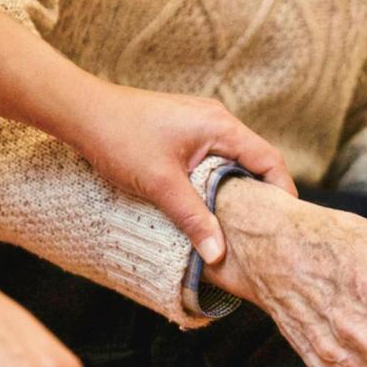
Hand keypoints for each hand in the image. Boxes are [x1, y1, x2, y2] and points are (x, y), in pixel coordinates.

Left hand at [64, 81, 296, 263]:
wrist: (81, 112)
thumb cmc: (119, 138)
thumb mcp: (161, 185)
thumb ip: (194, 219)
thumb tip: (218, 254)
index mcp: (221, 126)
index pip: (269, 160)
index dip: (282, 192)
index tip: (285, 224)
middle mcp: (216, 120)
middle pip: (255, 161)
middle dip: (262, 195)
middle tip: (264, 231)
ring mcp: (199, 123)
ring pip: (232, 161)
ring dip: (236, 190)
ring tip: (238, 224)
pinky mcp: (183, 131)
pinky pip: (213, 158)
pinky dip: (216, 181)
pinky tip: (208, 205)